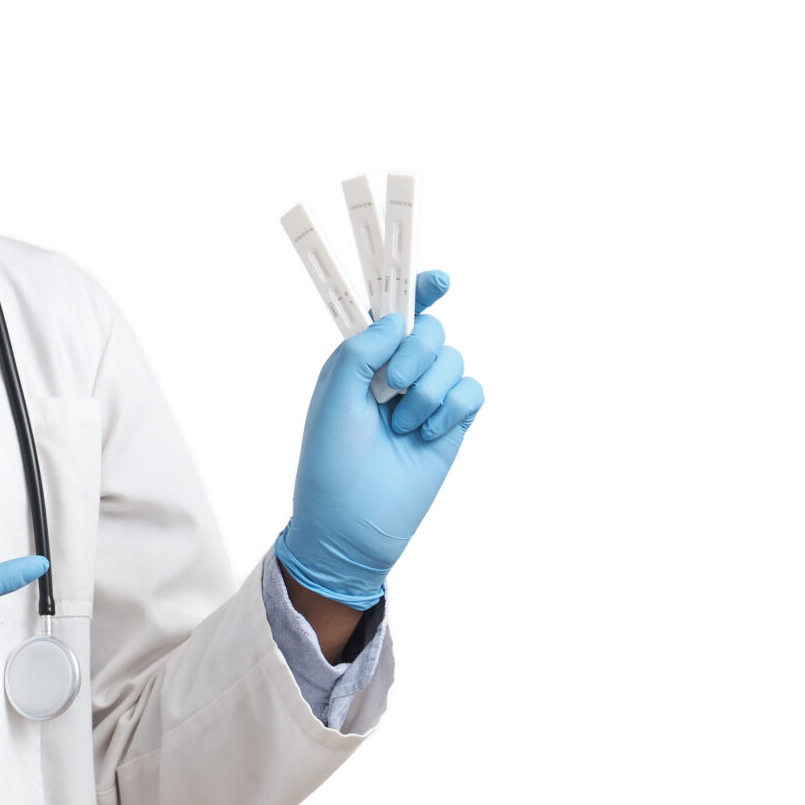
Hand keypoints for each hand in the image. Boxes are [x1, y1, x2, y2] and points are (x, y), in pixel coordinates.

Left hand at [276, 270, 484, 609]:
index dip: (417, 289)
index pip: (394, 313)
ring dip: (430, 391)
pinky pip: (473, 392)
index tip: (439, 279)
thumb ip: (362, 349)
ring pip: (454, 361)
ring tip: (403, 426)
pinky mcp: (451, 425)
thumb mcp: (335, 397)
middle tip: (394, 386)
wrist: (351, 525)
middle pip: (432, 330)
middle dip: (418, 352)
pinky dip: (453, 409)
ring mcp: (426, 398)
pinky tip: (428, 435)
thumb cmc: (330, 462)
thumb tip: (399, 319)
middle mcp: (395, 373)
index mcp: (361, 359)